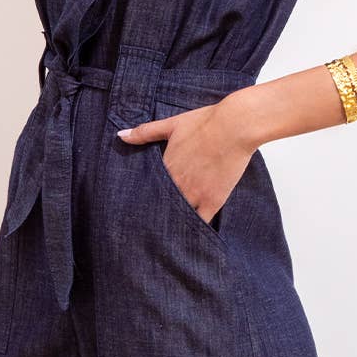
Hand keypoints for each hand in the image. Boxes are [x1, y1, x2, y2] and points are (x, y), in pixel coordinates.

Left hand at [115, 102, 253, 224]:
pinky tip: (189, 235)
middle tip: (149, 223)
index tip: (139, 203)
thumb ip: (145, 132)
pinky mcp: (213, 200)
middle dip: (156, 211)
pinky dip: (194, 228)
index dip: (146, 195)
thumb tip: (120, 135)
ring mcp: (195, 194)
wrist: (235, 126)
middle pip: (160, 205)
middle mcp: (177, 184)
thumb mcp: (172, 124)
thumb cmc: (205, 122)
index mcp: (165, 167)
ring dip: (173, 221)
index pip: (148, 188)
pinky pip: (201, 222)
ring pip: (177, 215)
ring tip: (167, 231)